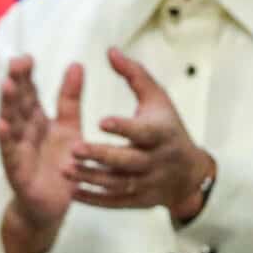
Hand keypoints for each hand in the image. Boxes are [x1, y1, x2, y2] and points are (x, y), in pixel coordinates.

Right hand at [0, 56, 83, 252]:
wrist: (51, 207)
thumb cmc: (58, 166)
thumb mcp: (69, 129)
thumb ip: (70, 99)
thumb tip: (76, 64)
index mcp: (36, 122)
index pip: (29, 94)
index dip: (27, 76)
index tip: (26, 57)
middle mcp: (24, 133)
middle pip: (18, 105)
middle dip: (17, 84)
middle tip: (16, 63)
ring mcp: (18, 152)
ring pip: (12, 125)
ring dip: (8, 106)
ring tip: (7, 86)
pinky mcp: (18, 172)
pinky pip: (10, 154)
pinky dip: (5, 140)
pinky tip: (1, 125)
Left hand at [70, 48, 216, 221]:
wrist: (189, 174)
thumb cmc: (168, 127)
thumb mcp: (157, 98)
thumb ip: (134, 74)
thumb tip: (110, 50)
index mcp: (161, 134)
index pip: (143, 132)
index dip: (124, 128)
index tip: (100, 121)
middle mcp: (156, 161)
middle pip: (128, 161)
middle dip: (101, 156)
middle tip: (73, 148)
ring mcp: (148, 184)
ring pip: (118, 184)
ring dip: (91, 178)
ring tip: (64, 169)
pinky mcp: (138, 201)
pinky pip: (115, 202)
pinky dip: (94, 199)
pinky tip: (72, 191)